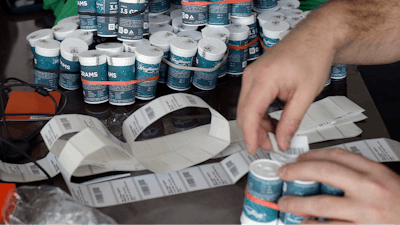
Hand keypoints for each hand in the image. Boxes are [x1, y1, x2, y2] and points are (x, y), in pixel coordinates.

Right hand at [236, 27, 335, 153]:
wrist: (315, 37)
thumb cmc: (312, 56)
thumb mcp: (306, 94)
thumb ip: (291, 121)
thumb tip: (282, 141)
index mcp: (264, 79)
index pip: (250, 114)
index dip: (250, 135)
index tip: (254, 149)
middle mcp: (252, 76)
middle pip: (244, 114)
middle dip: (256, 133)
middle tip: (273, 145)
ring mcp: (252, 75)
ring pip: (247, 109)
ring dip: (259, 125)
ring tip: (278, 134)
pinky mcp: (255, 77)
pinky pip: (252, 102)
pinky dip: (261, 115)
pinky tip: (274, 121)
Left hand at [277, 148, 399, 222]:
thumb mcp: (385, 179)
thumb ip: (358, 173)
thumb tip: (324, 169)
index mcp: (375, 172)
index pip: (337, 156)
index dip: (312, 155)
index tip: (299, 158)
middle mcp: (370, 189)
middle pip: (324, 172)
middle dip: (298, 171)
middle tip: (283, 174)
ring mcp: (365, 212)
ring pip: (322, 204)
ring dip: (297, 203)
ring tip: (285, 203)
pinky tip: (304, 223)